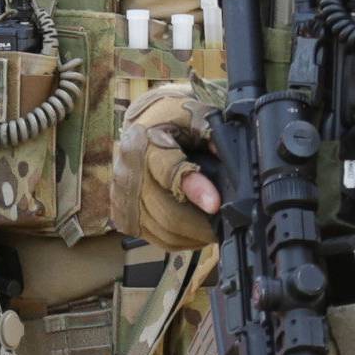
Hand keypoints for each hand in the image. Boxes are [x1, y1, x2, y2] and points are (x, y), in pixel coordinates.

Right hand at [113, 85, 220, 248]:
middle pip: (167, 211)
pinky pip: (154, 238)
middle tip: (226, 224)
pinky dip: (178, 240)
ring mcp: (123, 197)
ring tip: (213, 230)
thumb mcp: (192, 114)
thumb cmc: (170, 118)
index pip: (170, 171)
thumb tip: (231, 158)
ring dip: (192, 234)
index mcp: (146, 143)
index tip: (215, 204)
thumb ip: (211, 132)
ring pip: (162, 230)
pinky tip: (194, 233)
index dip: (194, 189)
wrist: (142, 123)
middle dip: (200, 223)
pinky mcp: (123, 214)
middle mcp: (128, 172)